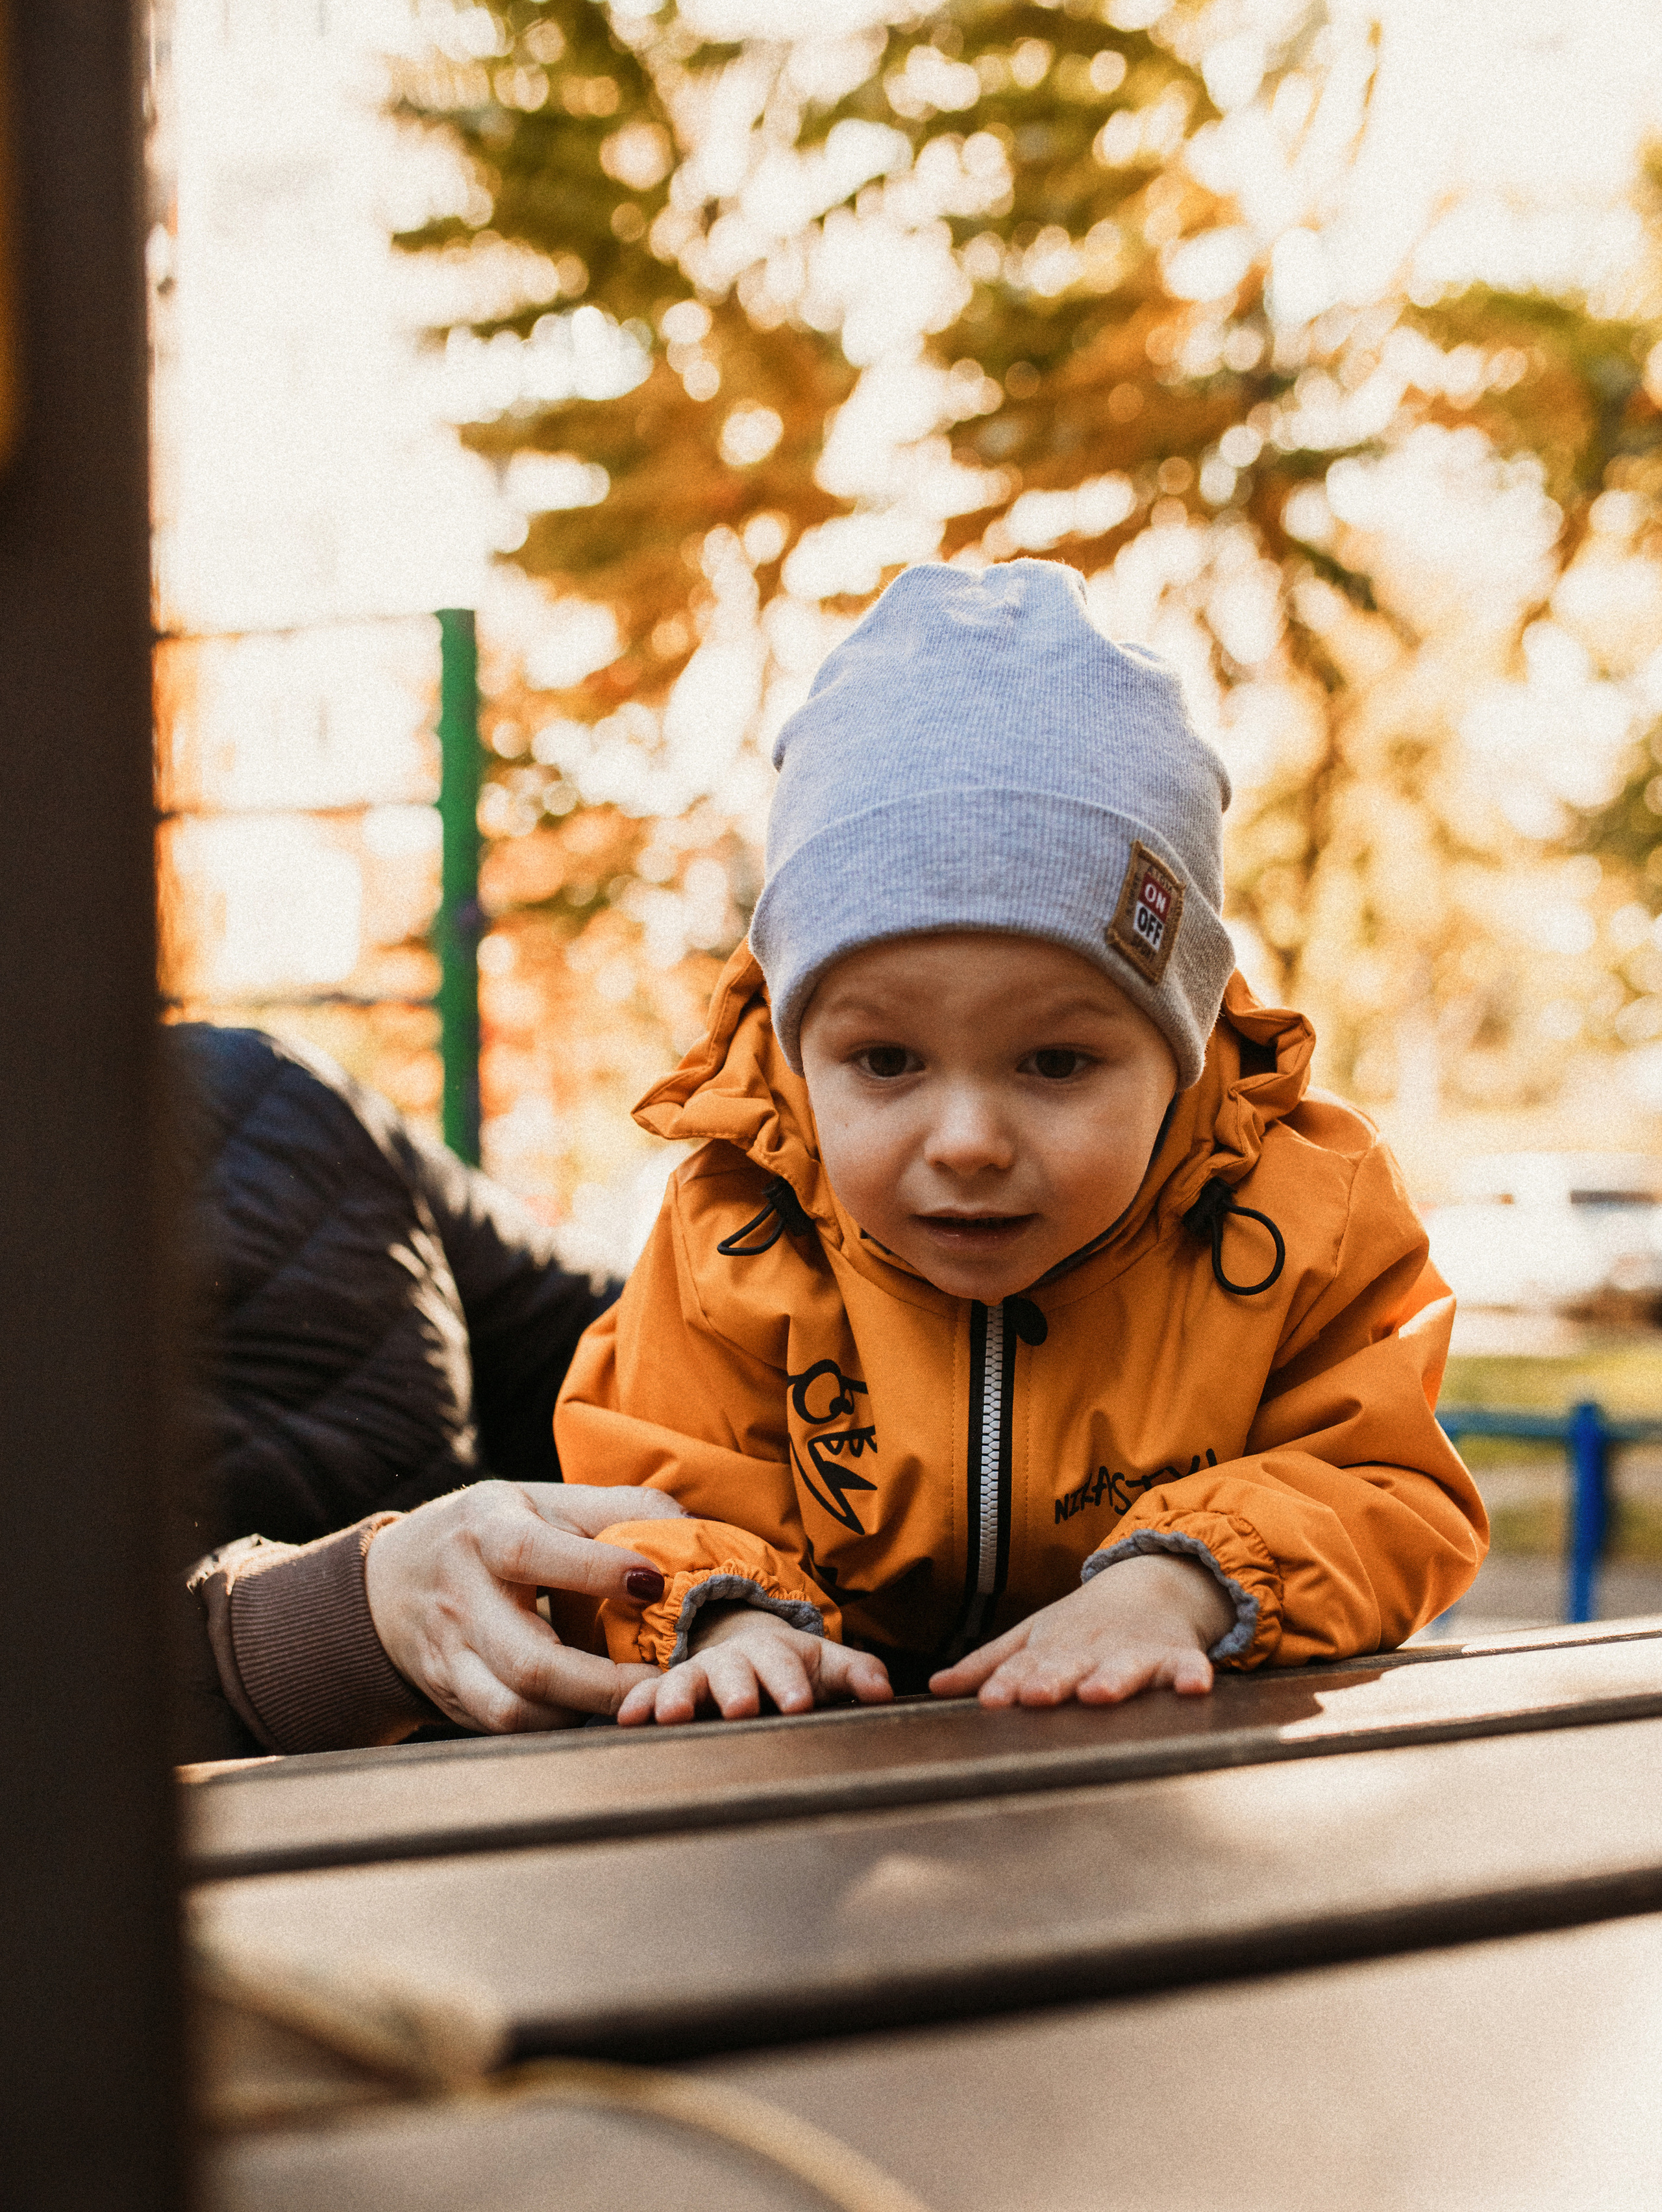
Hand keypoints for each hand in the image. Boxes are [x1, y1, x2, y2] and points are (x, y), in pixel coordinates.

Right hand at [364, 1480, 685, 1733]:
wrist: (393, 1582)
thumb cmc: (495, 1532)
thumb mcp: (544, 1501)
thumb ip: (618, 1508)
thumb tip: (692, 1525)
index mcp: (483, 1531)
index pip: (529, 1554)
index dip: (593, 1571)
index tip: (653, 1583)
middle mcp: (458, 1597)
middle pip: (526, 1660)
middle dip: (602, 1681)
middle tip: (662, 1679)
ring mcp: (448, 1655)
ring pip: (512, 1708)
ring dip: (581, 1712)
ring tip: (634, 1700)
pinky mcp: (451, 1696)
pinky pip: (503, 1728)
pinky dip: (554, 1725)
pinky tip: (592, 1711)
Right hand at [616, 1604, 893, 1727]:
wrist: (747, 1649)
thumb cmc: (793, 1668)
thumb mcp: (827, 1666)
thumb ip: (858, 1675)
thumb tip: (885, 1693)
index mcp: (776, 1653)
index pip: (786, 1665)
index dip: (792, 1684)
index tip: (799, 1705)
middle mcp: (735, 1661)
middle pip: (736, 1671)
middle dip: (737, 1688)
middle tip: (741, 1708)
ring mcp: (700, 1674)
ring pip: (687, 1680)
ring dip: (680, 1696)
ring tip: (675, 1717)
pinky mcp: (670, 1690)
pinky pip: (649, 1694)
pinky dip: (639, 1704)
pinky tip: (628, 1720)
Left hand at [929, 1552, 1232, 1708]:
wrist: (1151, 1584)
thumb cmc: (1082, 1624)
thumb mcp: (1032, 1636)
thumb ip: (988, 1665)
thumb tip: (935, 1688)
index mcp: (1054, 1646)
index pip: (1026, 1665)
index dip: (1008, 1683)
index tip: (993, 1701)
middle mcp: (1092, 1648)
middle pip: (1070, 1665)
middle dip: (1053, 1680)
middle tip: (1037, 1696)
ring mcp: (1135, 1651)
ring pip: (1124, 1666)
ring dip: (1113, 1679)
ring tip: (1100, 1694)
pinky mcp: (1177, 1656)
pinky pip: (1187, 1666)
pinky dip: (1192, 1675)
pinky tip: (1194, 1688)